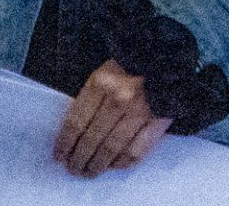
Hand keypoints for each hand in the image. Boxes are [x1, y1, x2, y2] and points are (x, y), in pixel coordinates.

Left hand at [54, 60, 172, 175]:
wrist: (168, 57)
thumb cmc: (131, 65)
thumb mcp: (104, 73)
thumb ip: (89, 99)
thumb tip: (73, 135)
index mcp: (101, 83)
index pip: (76, 123)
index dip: (64, 144)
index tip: (59, 157)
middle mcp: (119, 98)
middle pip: (92, 139)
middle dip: (79, 158)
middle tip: (74, 169)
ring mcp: (140, 110)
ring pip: (112, 148)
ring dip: (98, 164)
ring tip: (91, 171)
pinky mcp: (158, 120)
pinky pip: (137, 149)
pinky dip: (123, 162)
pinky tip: (115, 165)